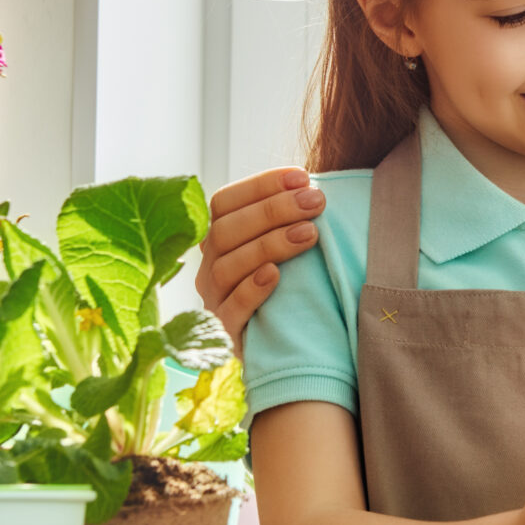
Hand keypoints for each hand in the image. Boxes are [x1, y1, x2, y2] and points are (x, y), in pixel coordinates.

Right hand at [195, 169, 325, 351]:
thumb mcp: (282, 248)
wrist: (283, 347)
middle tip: (315, 201)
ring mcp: (213, 300)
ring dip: (270, 244)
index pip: (224, 201)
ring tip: (310, 234)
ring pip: (228, 266)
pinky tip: (276, 275)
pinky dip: (251, 290)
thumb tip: (314, 184)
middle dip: (273, 210)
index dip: (260, 185)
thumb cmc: (288, 287)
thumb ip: (288, 219)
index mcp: (218, 240)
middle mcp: (208, 267)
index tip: (301, 177)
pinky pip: (231, 309)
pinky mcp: (225, 332)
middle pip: (226, 229)